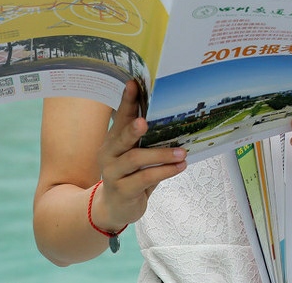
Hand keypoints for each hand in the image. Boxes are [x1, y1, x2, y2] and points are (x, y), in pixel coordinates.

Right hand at [94, 80, 187, 230]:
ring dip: (161, 155)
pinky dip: (164, 172)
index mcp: (113, 140)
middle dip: (133, 129)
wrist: (115, 208)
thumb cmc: (131, 174)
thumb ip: (146, 138)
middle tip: (146, 122)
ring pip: (135, 159)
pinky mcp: (122, 190)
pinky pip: (144, 178)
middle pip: (121, 137)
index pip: (120, 117)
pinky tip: (179, 167)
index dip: (127, 101)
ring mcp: (113, 173)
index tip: (134, 84)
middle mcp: (109, 153)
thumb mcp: (136, 153)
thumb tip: (174, 116)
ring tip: (182, 152)